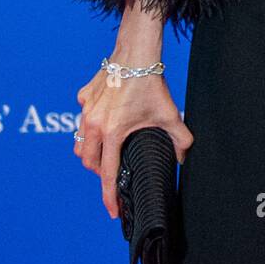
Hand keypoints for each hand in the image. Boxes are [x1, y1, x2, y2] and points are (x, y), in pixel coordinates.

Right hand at [75, 66, 191, 218]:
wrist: (136, 52)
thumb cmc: (152, 82)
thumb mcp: (170, 113)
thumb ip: (180, 139)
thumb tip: (184, 158)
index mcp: (112, 132)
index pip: (108, 174)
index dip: (110, 196)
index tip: (114, 211)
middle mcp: (93, 123)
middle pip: (89, 161)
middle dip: (100, 172)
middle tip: (115, 174)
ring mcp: (85, 109)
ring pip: (80, 142)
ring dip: (91, 152)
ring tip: (107, 154)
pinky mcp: (83, 96)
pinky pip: (82, 118)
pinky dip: (90, 125)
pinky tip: (104, 122)